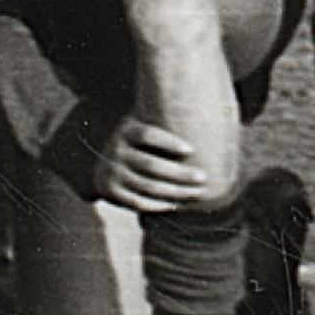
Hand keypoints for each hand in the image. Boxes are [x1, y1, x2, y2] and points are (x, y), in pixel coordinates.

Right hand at [99, 114, 234, 213]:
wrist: (101, 165)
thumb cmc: (138, 145)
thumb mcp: (141, 128)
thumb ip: (163, 121)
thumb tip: (213, 109)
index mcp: (126, 130)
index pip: (147, 134)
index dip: (168, 142)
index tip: (191, 149)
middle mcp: (115, 149)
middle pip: (151, 164)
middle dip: (180, 173)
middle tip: (204, 178)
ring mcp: (111, 171)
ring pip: (148, 186)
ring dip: (176, 192)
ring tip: (197, 193)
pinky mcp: (109, 191)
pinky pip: (138, 201)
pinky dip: (159, 204)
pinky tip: (176, 204)